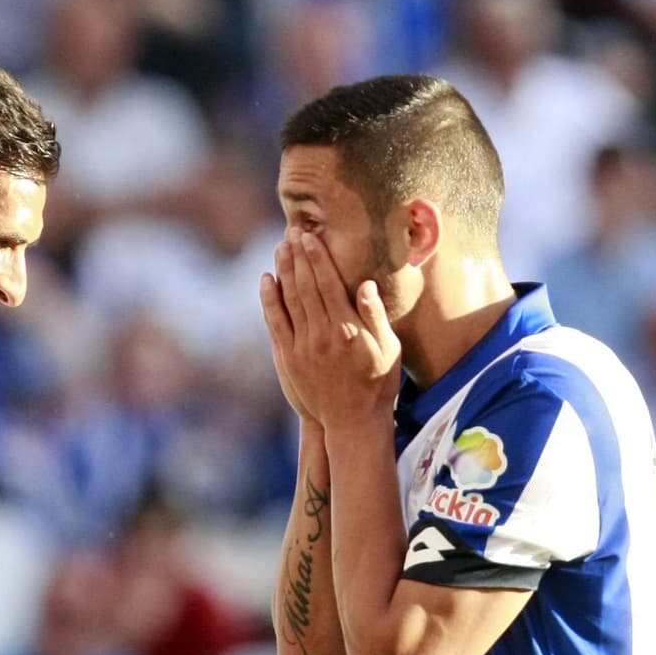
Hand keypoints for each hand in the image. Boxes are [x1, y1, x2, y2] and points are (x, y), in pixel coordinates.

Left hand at [263, 229, 399, 426]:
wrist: (352, 422)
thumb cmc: (377, 384)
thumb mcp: (388, 349)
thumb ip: (375, 317)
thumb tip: (366, 284)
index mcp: (347, 328)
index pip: (328, 283)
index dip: (317, 257)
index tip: (310, 236)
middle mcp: (322, 334)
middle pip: (305, 285)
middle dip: (298, 256)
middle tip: (291, 232)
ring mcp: (302, 347)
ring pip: (289, 299)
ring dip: (283, 271)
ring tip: (280, 247)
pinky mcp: (289, 358)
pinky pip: (276, 323)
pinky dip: (270, 300)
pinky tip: (267, 281)